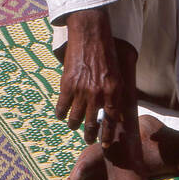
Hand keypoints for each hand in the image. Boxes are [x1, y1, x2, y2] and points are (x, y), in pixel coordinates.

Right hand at [56, 8, 133, 148]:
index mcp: (112, 92)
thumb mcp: (117, 75)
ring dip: (74, 125)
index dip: (107, 135)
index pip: (110, 120)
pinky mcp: (67, 85)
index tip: (104, 144)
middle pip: (92, 123)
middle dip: (90, 135)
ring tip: (73, 127)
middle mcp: (97, 94)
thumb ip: (115, 94)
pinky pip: (62, 106)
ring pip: (75, 118)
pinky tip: (61, 116)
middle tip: (89, 140)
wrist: (90, 35)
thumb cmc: (106, 53)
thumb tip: (115, 112)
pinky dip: (61, 113)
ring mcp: (81, 91)